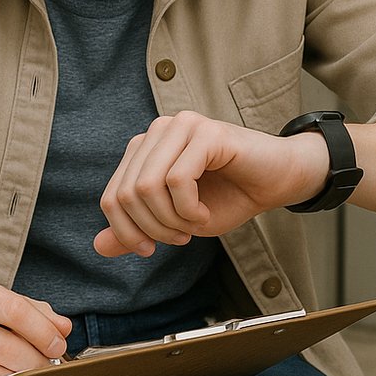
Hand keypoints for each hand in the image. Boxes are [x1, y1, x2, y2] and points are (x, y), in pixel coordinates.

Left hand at [93, 111, 328, 257]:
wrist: (277, 183)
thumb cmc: (229, 197)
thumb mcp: (176, 222)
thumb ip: (138, 229)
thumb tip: (97, 247)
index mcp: (145, 148)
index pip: (112, 195)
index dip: (125, 231)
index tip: (149, 249)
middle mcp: (159, 130)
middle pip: (128, 193)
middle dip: (152, 229)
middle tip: (180, 238)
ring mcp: (182, 126)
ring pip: (148, 186)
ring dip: (171, 220)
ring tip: (194, 225)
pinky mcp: (206, 132)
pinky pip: (178, 180)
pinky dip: (189, 209)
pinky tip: (204, 214)